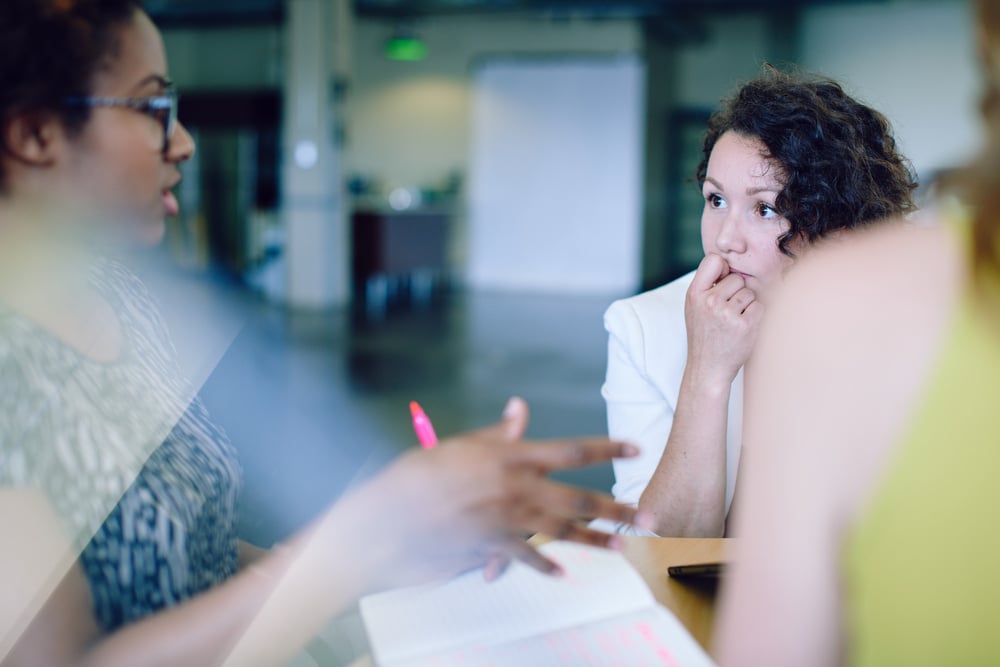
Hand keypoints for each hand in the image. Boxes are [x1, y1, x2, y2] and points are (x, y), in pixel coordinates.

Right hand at [347, 397, 647, 589]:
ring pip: (564, 531)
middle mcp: (518, 487)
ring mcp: (508, 520)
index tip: (635, 450)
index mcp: (512, 456)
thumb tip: (519, 409)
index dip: (608, 450)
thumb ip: (497, 433)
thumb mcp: (462, 444)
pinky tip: (562, 573)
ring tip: (623, 547)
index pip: (573, 450)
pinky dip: (545, 566)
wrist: (390, 514)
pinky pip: (528, 557)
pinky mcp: (494, 546)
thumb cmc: (421, 473)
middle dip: (618, 509)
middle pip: (580, 498)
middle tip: (649, 517)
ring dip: (597, 541)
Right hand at [684, 254, 762, 387]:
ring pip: (750, 293)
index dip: (723, 268)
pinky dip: (755, 316)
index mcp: (694, 294)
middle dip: (737, 292)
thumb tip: (729, 264)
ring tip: (733, 322)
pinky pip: (759, 306)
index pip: (714, 260)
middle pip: (737, 278)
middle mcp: (710, 301)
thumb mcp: (694, 308)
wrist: (708, 368)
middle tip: (727, 312)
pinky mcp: (745, 325)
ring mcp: (727, 314)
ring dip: (747, 305)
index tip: (724, 280)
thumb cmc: (704, 336)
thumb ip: (707, 286)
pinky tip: (743, 328)